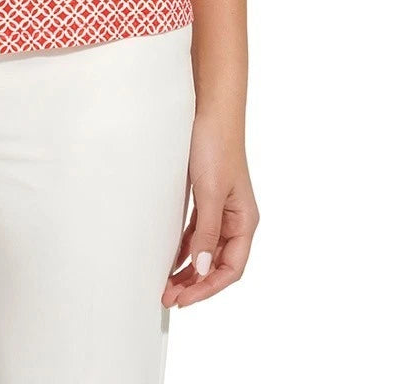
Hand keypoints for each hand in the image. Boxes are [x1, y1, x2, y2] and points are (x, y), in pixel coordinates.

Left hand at [162, 110, 258, 306]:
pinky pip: (197, 233)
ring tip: (167, 285)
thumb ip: (206, 232)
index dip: (207, 288)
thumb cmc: (216, 147)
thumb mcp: (210, 193)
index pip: (230, 269)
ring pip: (206, 250)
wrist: (211, 111)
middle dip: (195, 284)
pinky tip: (171, 258)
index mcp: (245, 222)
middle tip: (168, 297)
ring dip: (188, 269)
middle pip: (217, 263)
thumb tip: (200, 269)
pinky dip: (185, 248)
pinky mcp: (207, 198)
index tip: (183, 299)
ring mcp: (222, 209)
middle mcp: (236, 219)